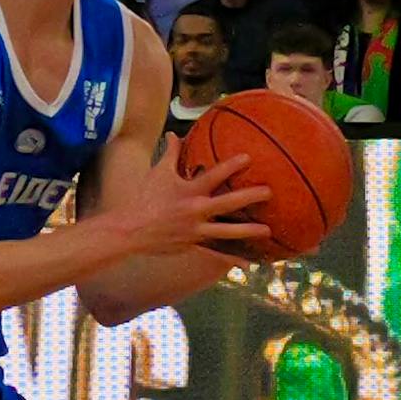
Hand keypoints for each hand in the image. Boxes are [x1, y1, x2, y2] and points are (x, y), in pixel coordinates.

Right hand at [127, 150, 276, 255]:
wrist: (132, 230)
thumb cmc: (145, 198)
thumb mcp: (158, 173)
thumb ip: (170, 153)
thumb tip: (174, 134)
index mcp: (189, 191)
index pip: (213, 176)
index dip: (231, 166)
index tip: (249, 158)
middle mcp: (195, 210)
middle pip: (227, 203)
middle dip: (249, 197)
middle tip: (269, 192)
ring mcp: (196, 230)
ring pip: (226, 232)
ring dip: (247, 231)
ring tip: (267, 230)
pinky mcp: (194, 245)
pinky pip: (215, 254)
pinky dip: (231, 260)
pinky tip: (248, 266)